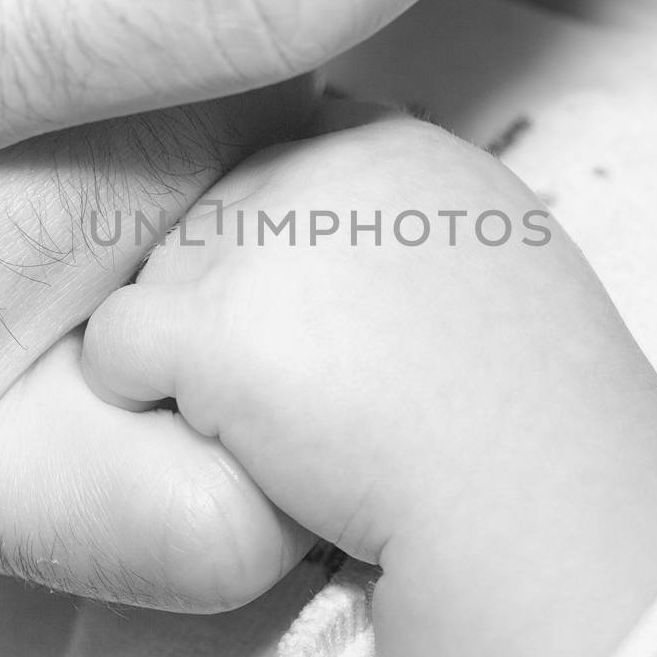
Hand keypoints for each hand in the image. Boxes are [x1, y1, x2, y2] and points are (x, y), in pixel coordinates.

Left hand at [83, 109, 656, 656]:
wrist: (538, 506)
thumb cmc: (534, 415)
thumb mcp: (503, 265)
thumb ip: (416, 226)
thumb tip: (357, 235)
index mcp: (399, 149)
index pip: (283, 159)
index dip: (284, 243)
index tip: (328, 318)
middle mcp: (322, 169)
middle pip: (208, 220)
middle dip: (234, 301)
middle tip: (319, 384)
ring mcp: (261, 242)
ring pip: (156, 282)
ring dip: (199, 353)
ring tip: (298, 418)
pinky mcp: (209, 327)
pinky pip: (117, 350)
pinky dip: (151, 403)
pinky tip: (243, 441)